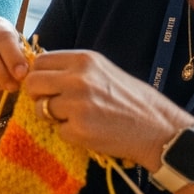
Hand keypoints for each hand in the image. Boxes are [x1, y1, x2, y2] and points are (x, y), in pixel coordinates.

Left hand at [20, 50, 191, 171]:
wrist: (161, 129)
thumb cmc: (133, 101)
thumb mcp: (104, 71)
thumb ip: (74, 70)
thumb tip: (40, 72)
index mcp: (84, 60)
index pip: (40, 61)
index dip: (39, 75)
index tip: (47, 86)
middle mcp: (78, 78)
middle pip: (32, 83)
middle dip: (38, 96)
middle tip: (53, 104)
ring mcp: (77, 104)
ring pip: (40, 109)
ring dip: (53, 117)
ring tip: (77, 118)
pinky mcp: (78, 129)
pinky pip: (57, 131)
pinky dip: (69, 134)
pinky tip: (90, 131)